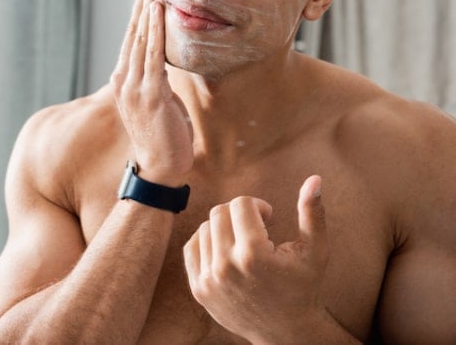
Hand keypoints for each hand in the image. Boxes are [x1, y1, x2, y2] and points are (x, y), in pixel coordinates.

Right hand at [110, 0, 193, 184]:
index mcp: (124, 80)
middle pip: (133, 30)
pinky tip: (158, 9)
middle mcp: (124, 79)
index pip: (131, 38)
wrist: (159, 168)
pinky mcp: (151, 93)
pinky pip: (154, 54)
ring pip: (141, 37)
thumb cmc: (162, 138)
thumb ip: (157, 81)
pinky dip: (156, 29)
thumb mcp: (158, 103)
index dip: (138, 10)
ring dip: (147, 6)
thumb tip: (163, 65)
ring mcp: (135, 86)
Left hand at [183, 176, 329, 342]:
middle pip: (220, 212)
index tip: (270, 219)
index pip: (241, 203)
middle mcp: (226, 267)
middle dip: (240, 214)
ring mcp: (208, 280)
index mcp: (254, 255)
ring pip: (204, 227)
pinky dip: (207, 242)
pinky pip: (192, 246)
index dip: (258, 206)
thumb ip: (313, 213)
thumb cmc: (304, 287)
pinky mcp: (198, 289)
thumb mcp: (316, 251)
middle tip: (257, 229)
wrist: (286, 332)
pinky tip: (227, 252)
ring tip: (244, 243)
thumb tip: (315, 178)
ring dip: (224, 228)